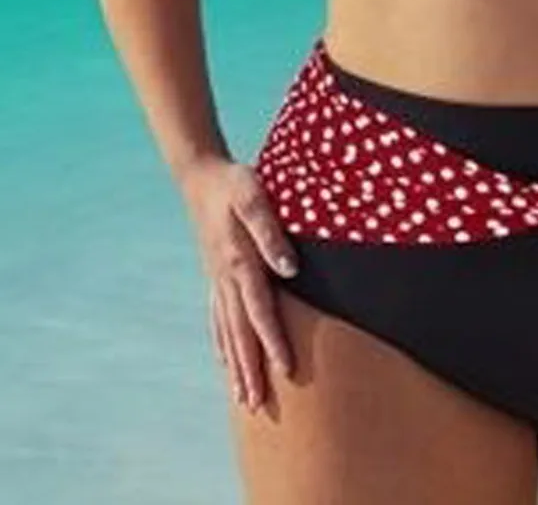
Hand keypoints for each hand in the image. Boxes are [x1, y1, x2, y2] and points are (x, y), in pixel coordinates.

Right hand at [180, 156, 299, 411]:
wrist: (201, 176)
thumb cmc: (235, 184)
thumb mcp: (256, 197)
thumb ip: (272, 233)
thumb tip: (289, 269)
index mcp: (239, 262)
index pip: (260, 310)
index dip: (274, 341)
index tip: (285, 370)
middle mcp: (225, 278)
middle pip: (240, 333)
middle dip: (251, 370)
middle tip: (258, 406)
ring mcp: (217, 280)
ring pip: (227, 331)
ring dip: (235, 366)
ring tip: (243, 399)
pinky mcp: (214, 275)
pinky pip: (217, 317)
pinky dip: (221, 343)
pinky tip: (223, 361)